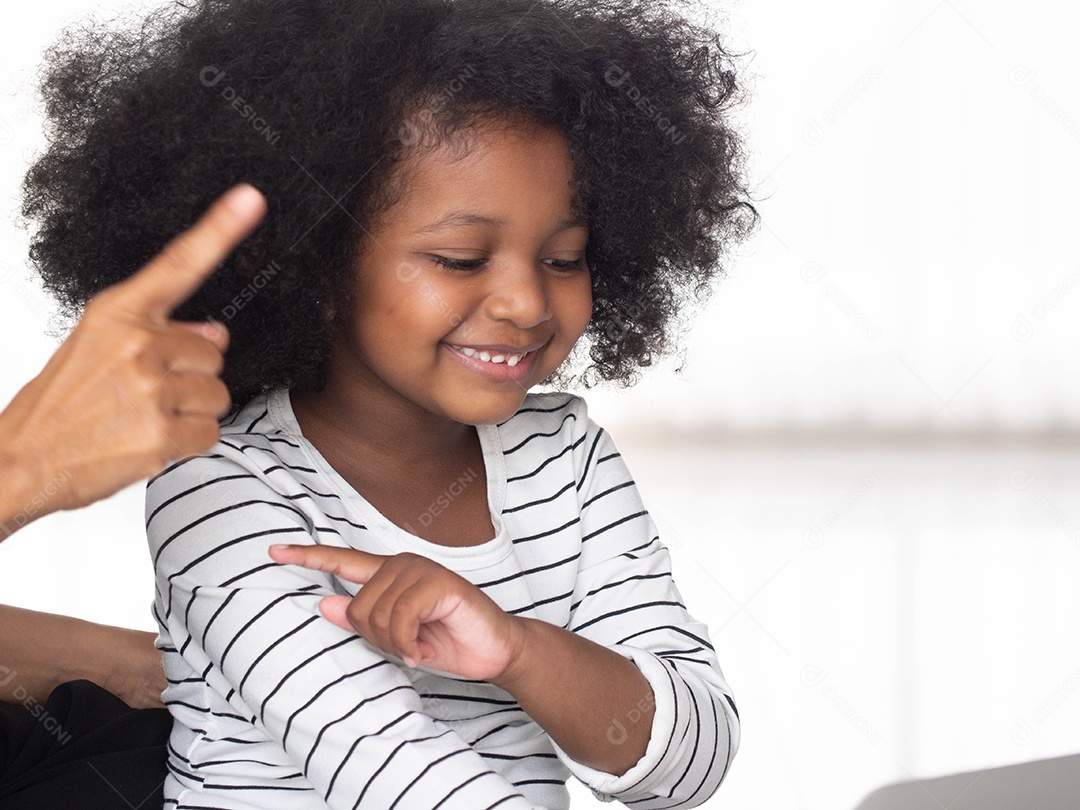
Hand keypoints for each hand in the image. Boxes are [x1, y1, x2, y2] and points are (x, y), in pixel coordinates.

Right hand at [0, 184, 265, 531]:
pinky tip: (150, 442)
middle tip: (143, 395)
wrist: (20, 461)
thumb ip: (159, 334)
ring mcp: (151, 388)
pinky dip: (188, 443)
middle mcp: (137, 344)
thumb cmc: (60, 406)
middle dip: (189, 377)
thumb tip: (216, 332)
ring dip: (191, 412)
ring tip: (143, 419)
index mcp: (117, 313)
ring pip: (217, 393)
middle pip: (213, 354)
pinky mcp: (162, 432)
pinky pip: (211, 431)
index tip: (251, 199)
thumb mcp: (98, 350)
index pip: (178, 265)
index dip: (220, 231)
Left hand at [268, 544, 527, 680]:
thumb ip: (363, 621)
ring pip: (377, 614)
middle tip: (407, 648)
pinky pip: (401, 617)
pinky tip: (425, 647)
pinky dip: (409, 642)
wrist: (494, 651)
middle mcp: (402, 565)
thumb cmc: (447, 642)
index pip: (343, 562)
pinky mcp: (439, 582)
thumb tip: (323, 605)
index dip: (308, 557)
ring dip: (397, 643)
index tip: (274, 551)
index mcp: (390, 575)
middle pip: (357, 606)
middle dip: (378, 638)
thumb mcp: (397, 637)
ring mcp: (422, 569)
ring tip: (419, 647)